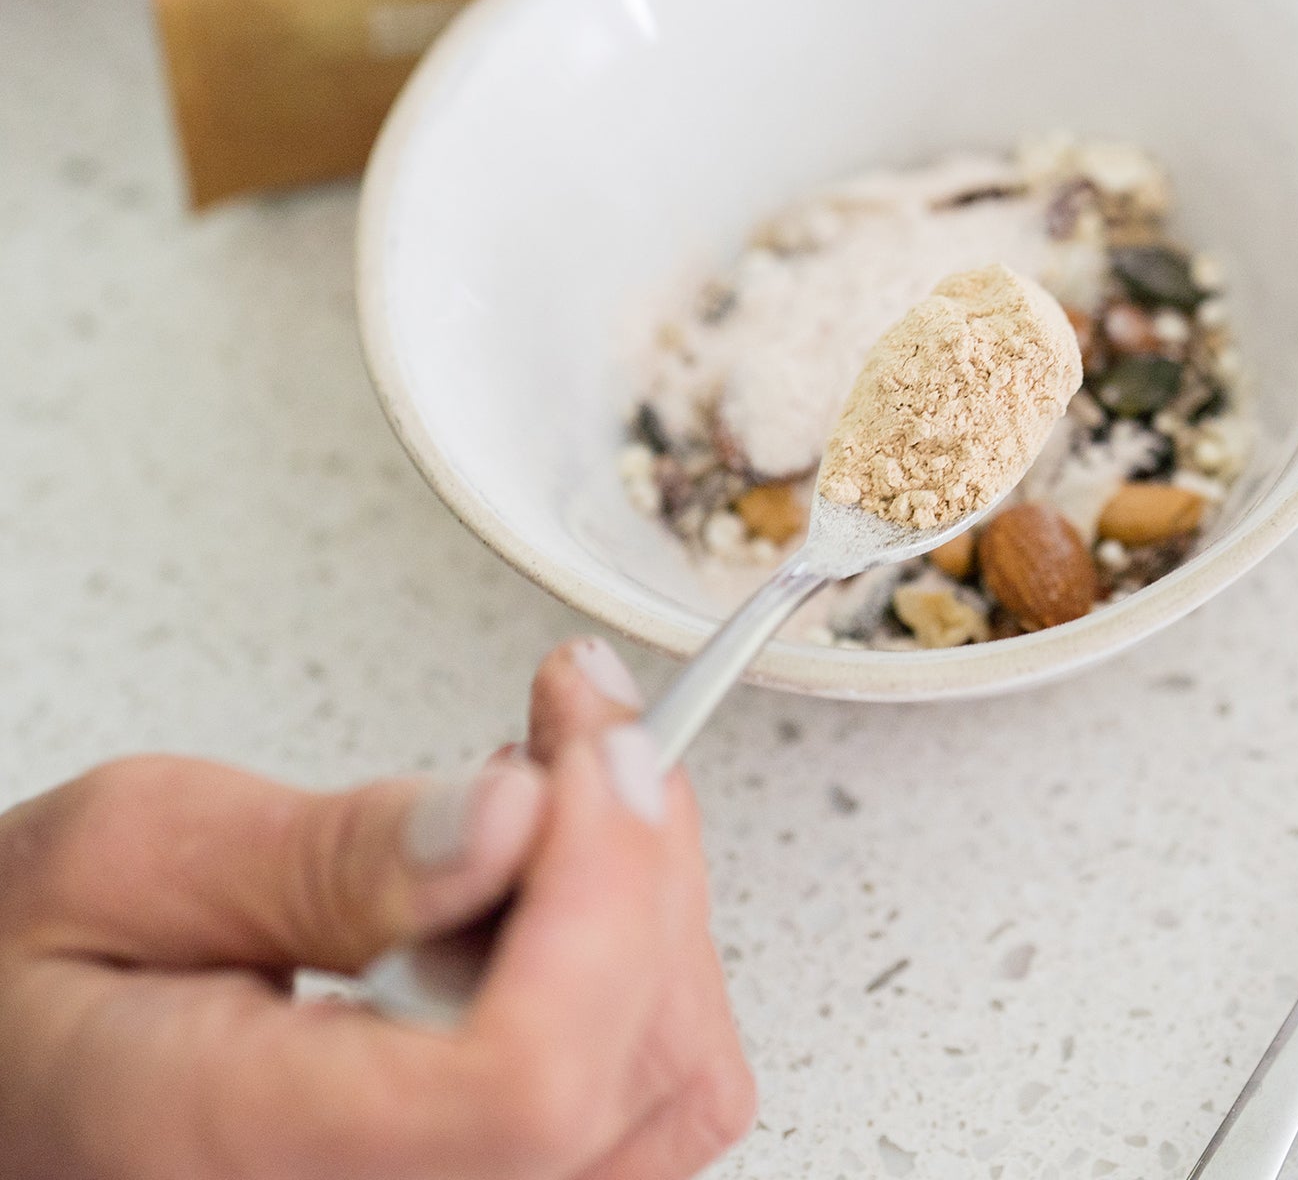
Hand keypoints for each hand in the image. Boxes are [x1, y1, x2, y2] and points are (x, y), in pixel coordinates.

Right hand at [0, 638, 753, 1177]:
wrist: (7, 1057)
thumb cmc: (29, 972)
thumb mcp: (129, 855)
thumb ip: (329, 850)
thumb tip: (514, 820)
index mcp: (251, 1152)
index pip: (524, 1083)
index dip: (602, 897)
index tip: (588, 754)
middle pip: (631, 1073)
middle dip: (641, 856)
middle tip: (581, 724)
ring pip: (669, 1087)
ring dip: (649, 902)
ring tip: (558, 788)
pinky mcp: (485, 1175)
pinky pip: (640, 1098)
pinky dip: (638, 962)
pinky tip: (558, 873)